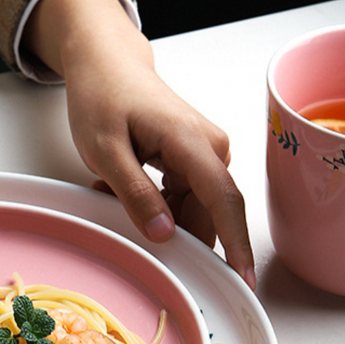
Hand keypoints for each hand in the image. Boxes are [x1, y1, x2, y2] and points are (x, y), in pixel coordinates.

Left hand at [24, 0, 254, 288]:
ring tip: (112, 192)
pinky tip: (120, 188)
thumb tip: (165, 233)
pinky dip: (152, 204)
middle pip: (207, 212)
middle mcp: (209, 147)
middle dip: (174, 233)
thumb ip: (136, 194)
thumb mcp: (106, 152)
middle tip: (129, 228)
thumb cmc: (102, 99)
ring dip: (155, 215)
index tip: (241, 277)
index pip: (223, 200)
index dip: (235, 243)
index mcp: (191, 142)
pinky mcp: (191, 160)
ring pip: (191, 209)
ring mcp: (203, 153)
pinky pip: (180, 198)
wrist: (105, 66)